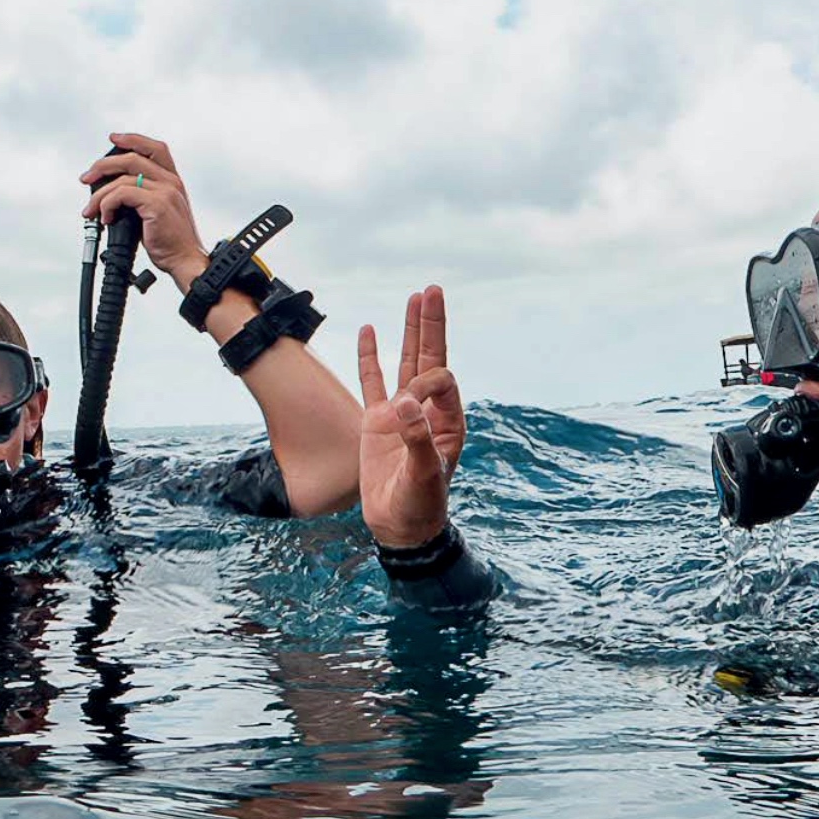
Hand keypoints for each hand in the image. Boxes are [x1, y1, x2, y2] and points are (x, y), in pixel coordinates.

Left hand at [81, 132, 207, 290]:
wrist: (184, 260)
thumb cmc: (171, 242)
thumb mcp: (158, 212)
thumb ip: (141, 197)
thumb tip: (111, 194)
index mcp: (173, 180)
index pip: (155, 148)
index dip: (133, 139)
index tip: (113, 139)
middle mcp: (171, 181)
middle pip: (132, 158)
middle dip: (103, 165)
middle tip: (86, 178)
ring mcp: (166, 191)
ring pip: (122, 179)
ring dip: (99, 195)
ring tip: (91, 211)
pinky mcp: (157, 204)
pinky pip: (121, 194)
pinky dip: (107, 205)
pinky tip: (106, 218)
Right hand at [356, 286, 465, 550]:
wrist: (400, 527)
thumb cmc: (421, 505)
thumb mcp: (425, 476)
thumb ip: (418, 439)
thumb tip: (404, 403)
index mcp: (448, 420)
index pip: (439, 380)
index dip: (426, 382)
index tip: (406, 408)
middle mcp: (428, 411)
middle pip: (429, 357)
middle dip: (431, 325)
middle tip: (432, 290)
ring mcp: (401, 414)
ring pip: (405, 363)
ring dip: (410, 332)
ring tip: (415, 298)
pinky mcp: (377, 423)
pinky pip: (372, 382)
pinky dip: (370, 357)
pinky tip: (370, 331)